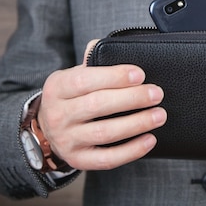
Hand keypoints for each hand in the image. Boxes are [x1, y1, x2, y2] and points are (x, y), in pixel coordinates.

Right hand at [36, 40, 166, 170]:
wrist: (47, 129)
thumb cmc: (71, 96)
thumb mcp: (73, 76)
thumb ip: (92, 62)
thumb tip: (107, 45)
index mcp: (57, 87)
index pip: (85, 80)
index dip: (114, 77)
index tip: (140, 74)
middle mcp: (58, 114)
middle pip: (97, 105)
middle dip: (131, 99)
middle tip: (156, 94)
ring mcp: (67, 140)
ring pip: (104, 133)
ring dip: (136, 124)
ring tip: (159, 115)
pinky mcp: (78, 159)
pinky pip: (107, 159)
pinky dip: (131, 151)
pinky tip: (149, 140)